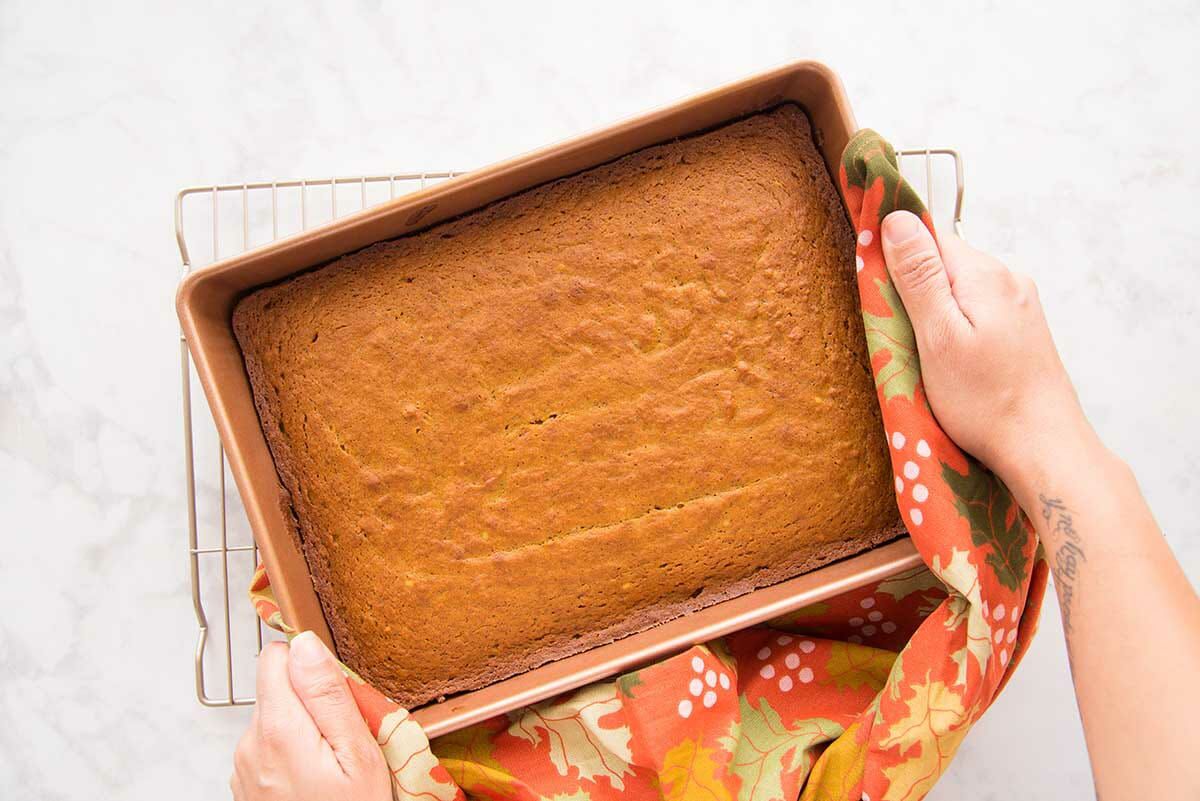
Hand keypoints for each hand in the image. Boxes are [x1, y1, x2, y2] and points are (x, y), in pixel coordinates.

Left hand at [231, 632, 390, 800]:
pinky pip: (271, 749)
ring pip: (277, 719)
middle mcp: (250, 745)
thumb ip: (328, 695)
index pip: (275, 657)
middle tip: (347, 737)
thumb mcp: (357, 754)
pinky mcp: (248, 786)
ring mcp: (244, 769)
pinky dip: (295, 754)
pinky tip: (318, 779)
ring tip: (335, 764)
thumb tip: (304, 643)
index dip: (310, 664)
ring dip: (305, 729)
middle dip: (313, 701)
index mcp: (277, 730)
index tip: (336, 689)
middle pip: (278, 689)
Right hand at [879, 210, 1094, 496]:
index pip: (925, 237)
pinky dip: (955, 328)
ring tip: (928, 357)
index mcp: (984, 274)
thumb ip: (918, 275)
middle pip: (942, 263)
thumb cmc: (986, 401)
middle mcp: (1007, 278)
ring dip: (934, 314)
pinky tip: (953, 362)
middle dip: (913, 292)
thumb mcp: (938, 336)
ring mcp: (1019, 303)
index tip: (880, 297)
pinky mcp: (1022, 328)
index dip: (894, 261)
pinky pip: (975, 310)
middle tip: (903, 338)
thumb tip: (897, 218)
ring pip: (958, 289)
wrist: (1043, 447)